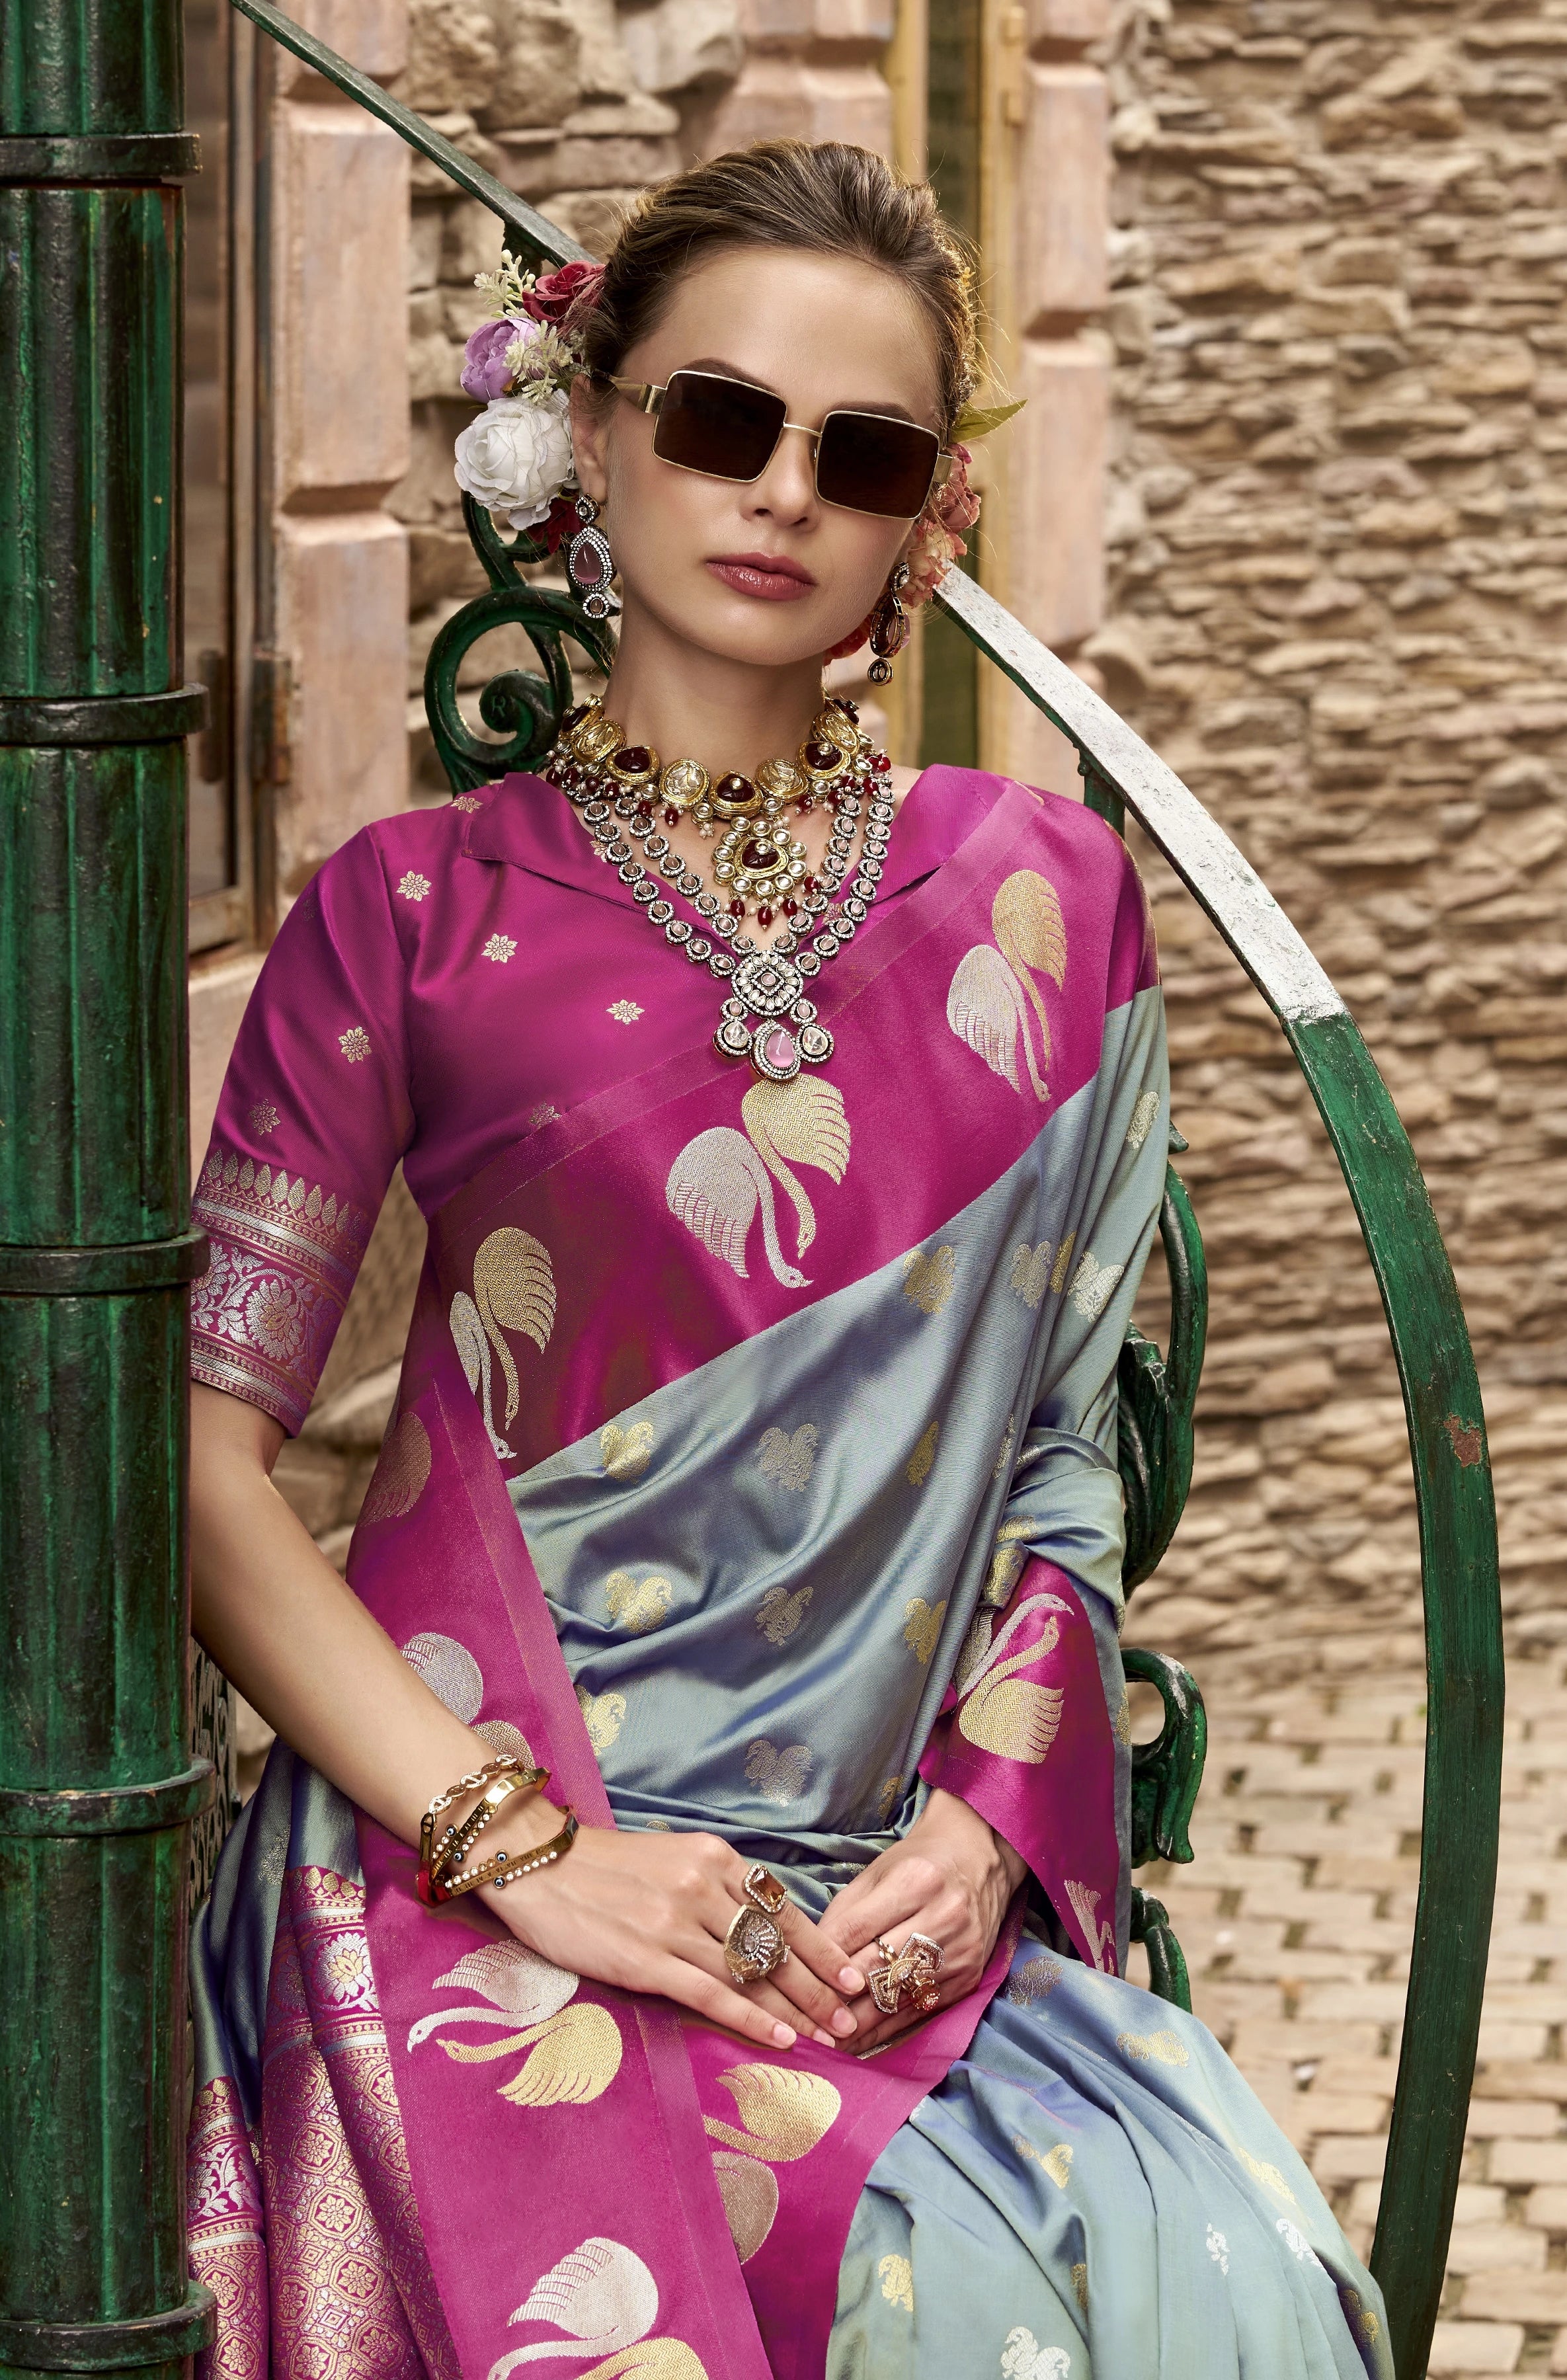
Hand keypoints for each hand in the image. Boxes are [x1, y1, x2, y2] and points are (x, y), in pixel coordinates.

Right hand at [476, 1795, 865, 2054]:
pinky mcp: (646, 1959)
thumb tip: (760, 1927)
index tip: (851, 1976)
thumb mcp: (671, 1858)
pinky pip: (711, 1994)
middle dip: (818, 1987)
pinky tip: (777, 2040)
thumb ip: (714, 1886)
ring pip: (750, 1974)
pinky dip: (750, 2019)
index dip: (821, 1948)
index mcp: (712, 1858)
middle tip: (851, 2020)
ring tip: (825, 2039)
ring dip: (793, 2011)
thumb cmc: (604, 1867)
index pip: (782, 1908)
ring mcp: (674, 1924)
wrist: (537, 1864)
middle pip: (774, 1945)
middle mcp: (701, 1886)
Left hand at [815, 1789, 1026, 2053]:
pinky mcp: (968, 1979)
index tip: (795, 1983)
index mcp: (916, 1881)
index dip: (823, 1959)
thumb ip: (845, 1913)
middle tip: (800, 2021)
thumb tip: (812, 1957)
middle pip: (877, 1968)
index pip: (857, 1928)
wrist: (980, 1861)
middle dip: (836, 1998)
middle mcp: (943, 1917)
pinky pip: (918, 2012)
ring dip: (857, 2025)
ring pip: (897, 1998)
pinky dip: (885, 2030)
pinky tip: (857, 2043)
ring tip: (822, 2044)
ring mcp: (960, 1952)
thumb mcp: (878, 1872)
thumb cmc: (919, 1863)